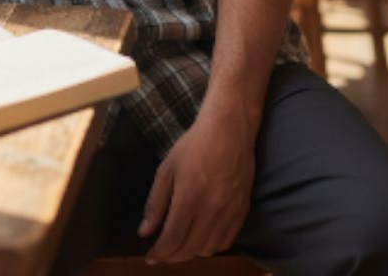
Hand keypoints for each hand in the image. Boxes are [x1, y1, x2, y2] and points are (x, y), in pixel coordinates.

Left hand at [138, 103, 255, 263]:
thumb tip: (145, 232)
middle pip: (189, 248)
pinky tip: (202, 237)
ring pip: (208, 249)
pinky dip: (212, 246)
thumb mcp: (167, 168)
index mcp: (189, 196)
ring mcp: (229, 211)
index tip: (150, 257)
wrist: (229, 129)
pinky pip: (226, 241)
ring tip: (181, 243)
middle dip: (172, 256)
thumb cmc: (194, 145)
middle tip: (162, 252)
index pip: (172, 238)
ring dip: (192, 252)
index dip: (159, 253)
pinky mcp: (242, 210)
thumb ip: (155, 203)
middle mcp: (211, 208)